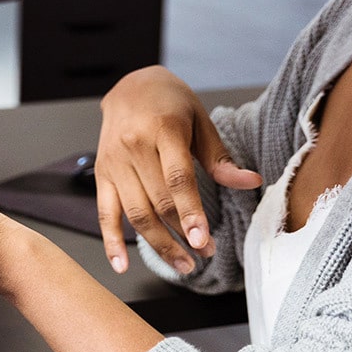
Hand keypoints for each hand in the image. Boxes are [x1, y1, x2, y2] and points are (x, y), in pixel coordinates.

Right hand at [95, 66, 261, 275]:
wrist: (128, 86)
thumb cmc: (169, 102)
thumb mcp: (200, 120)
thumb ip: (219, 157)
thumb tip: (250, 182)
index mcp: (163, 129)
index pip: (177, 178)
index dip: (190, 212)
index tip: (203, 240)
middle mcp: (133, 146)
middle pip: (157, 201)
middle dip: (181, 235)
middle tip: (204, 255)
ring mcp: (113, 162)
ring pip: (135, 213)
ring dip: (158, 244)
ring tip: (183, 265)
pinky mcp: (102, 174)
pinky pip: (104, 213)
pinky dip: (111, 242)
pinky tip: (121, 266)